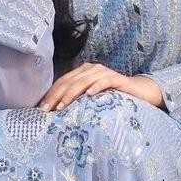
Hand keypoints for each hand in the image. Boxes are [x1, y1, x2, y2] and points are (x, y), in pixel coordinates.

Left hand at [37, 62, 164, 110]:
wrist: (139, 91)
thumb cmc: (112, 96)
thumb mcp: (91, 96)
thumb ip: (78, 98)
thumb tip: (57, 111)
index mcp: (83, 71)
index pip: (63, 81)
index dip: (51, 94)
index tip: (42, 109)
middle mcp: (92, 69)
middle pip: (70, 81)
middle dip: (57, 96)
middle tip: (47, 110)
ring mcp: (104, 72)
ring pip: (84, 81)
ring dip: (71, 94)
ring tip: (62, 106)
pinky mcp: (117, 79)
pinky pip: (105, 81)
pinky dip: (96, 87)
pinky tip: (89, 95)